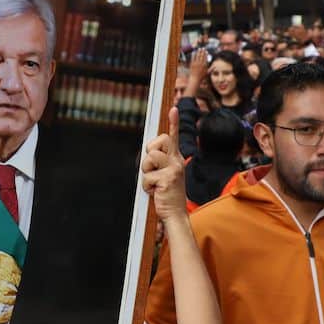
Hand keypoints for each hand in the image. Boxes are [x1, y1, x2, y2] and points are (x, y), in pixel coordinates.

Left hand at [141, 107, 185, 221]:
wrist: (175, 214)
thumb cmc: (167, 194)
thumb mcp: (165, 175)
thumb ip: (159, 162)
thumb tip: (148, 151)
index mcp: (175, 159)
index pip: (173, 138)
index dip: (173, 123)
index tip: (173, 109)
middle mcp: (177, 161)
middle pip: (159, 141)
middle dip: (150, 152)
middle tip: (152, 168)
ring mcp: (174, 169)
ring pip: (150, 158)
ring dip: (146, 172)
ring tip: (154, 183)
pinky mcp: (168, 179)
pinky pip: (146, 177)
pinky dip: (146, 186)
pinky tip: (154, 192)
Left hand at [185, 49, 209, 96]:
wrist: (195, 79)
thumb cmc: (202, 77)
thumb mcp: (207, 73)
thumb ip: (212, 69)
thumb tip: (215, 66)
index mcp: (205, 65)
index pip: (206, 58)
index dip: (206, 54)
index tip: (206, 51)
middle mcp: (201, 63)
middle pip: (202, 56)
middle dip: (202, 51)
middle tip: (203, 48)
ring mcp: (196, 64)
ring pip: (198, 56)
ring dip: (198, 52)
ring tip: (199, 49)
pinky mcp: (192, 64)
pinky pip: (193, 58)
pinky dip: (194, 55)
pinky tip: (194, 52)